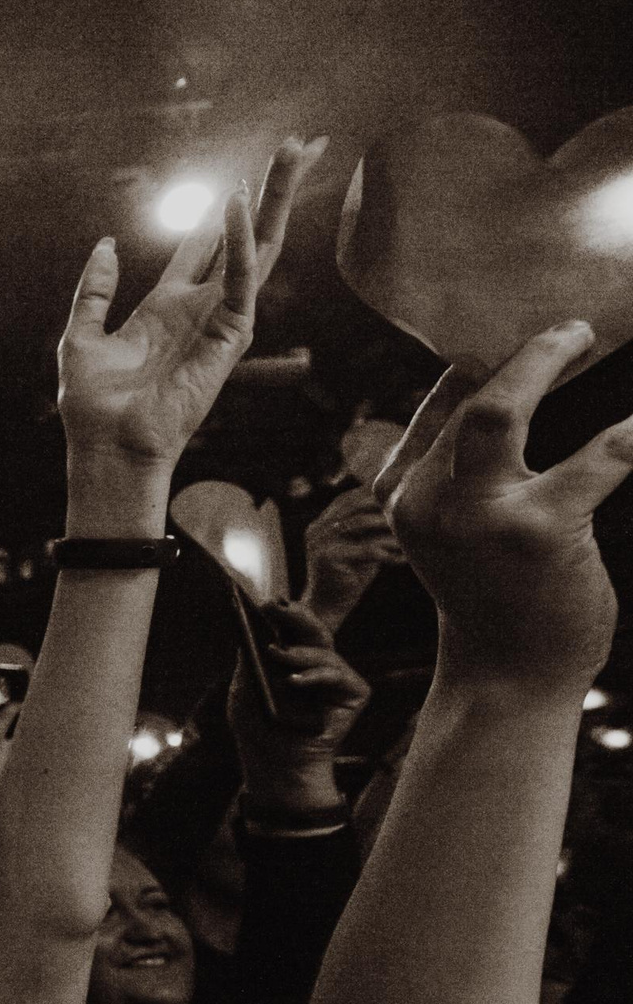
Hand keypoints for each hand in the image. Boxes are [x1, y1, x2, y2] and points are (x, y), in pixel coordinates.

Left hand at [56, 137, 320, 472]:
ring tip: (295, 151)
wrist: (106, 447)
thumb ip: (94, 290)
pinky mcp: (228, 336)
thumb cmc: (94, 405)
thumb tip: (107, 244)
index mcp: (168, 305)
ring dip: (275, 198)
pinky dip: (239, 242)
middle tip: (301, 143)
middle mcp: (201, 306)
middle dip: (271, 189)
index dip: (226, 206)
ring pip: (258, 247)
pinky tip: (239, 204)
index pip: (205, 243)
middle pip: (245, 235)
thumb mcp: (81, 335)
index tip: (246, 169)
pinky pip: (239, 279)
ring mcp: (220, 319)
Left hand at [229, 601, 370, 811]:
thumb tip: (249, 632)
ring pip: (324, 652)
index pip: (291, 629)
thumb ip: (249, 664)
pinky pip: (338, 675)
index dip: (282, 614)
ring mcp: (337, 678)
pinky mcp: (354, 693)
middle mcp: (317, 664)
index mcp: (292, 660)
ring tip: (278, 654)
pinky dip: (316, 676)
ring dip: (299, 652)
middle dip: (296, 616)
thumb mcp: (244, 693)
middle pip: (313, 632)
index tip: (266, 600)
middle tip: (278, 607)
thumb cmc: (261, 731)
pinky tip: (296, 681)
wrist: (279, 766)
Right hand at [298, 483, 403, 629]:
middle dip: (383, 507)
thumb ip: (368, 531)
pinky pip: (367, 550)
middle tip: (409, 512)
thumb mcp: (357, 548)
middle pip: (354, 507)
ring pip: (361, 524)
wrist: (326, 608)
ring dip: (389, 528)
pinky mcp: (329, 558)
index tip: (399, 497)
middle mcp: (318, 529)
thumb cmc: (348, 577)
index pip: (347, 499)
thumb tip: (398, 512)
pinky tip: (403, 559)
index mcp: (321, 524)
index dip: (372, 495)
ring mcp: (321, 542)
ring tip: (411, 535)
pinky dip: (389, 553)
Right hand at [376, 321, 632, 691]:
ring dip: (547, 359)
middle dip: (520, 352)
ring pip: (498, 410)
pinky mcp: (537, 530)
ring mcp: (478, 514)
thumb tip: (505, 394)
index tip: (511, 331)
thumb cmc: (494, 593)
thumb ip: (459, 473)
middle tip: (569, 328)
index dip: (472, 360)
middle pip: (464, 397)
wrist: (508, 675)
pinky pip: (600, 456)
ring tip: (583, 336)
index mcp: (402, 493)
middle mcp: (427, 499)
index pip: (434, 407)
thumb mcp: (451, 530)